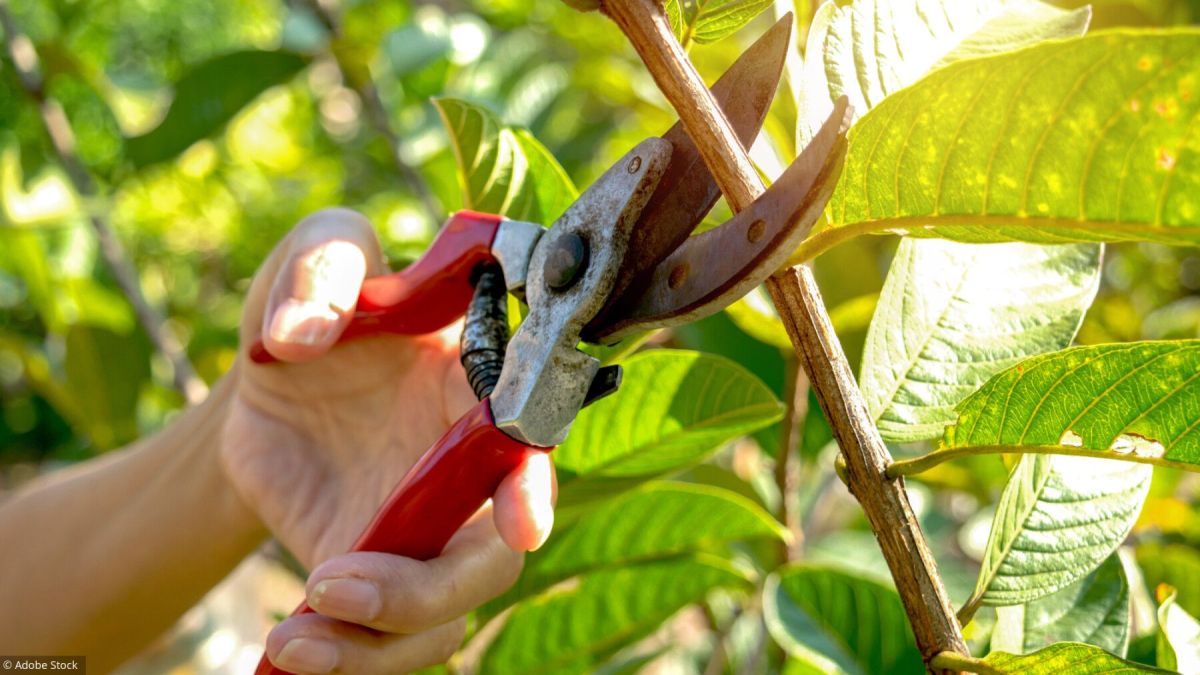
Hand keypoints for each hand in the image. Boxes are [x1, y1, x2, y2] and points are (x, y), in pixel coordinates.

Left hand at [220, 209, 555, 673]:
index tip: (520, 526)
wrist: (261, 379)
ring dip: (375, 644)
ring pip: (443, 617)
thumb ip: (319, 269)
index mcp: (474, 390)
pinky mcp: (373, 571)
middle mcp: (465, 472)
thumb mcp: (316, 254)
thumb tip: (298, 336)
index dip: (531, 487)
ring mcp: (423, 530)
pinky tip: (285, 642)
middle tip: (334, 582)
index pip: (525, 444)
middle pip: (493, 559)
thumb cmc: (315, 302)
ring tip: (294, 636)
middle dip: (428, 591)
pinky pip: (383, 639)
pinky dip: (344, 658)